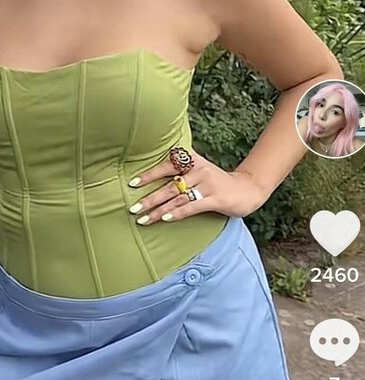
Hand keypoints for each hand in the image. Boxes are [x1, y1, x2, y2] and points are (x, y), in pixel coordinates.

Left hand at [127, 150, 267, 224]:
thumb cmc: (216, 181)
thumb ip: (180, 170)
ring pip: (177, 198)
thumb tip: (153, 176)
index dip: (148, 175)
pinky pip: (192, 206)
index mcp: (192, 160)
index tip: (131, 184)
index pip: (166, 166)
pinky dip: (178, 213)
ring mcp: (207, 184)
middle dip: (149, 198)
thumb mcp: (199, 170)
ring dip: (158, 210)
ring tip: (143, 219)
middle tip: (132, 208)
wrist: (247, 188)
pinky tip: (165, 219)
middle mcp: (198, 170)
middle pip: (168, 186)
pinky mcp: (215, 198)